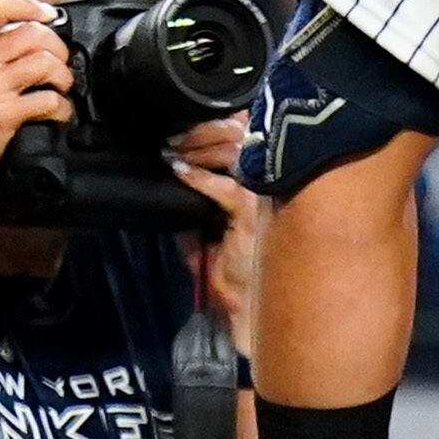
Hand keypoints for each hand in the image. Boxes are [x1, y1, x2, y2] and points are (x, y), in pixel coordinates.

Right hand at [0, 0, 71, 209]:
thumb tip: (29, 35)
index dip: (30, 6)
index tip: (48, 18)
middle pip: (34, 33)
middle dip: (59, 48)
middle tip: (60, 66)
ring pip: (46, 62)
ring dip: (64, 77)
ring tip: (60, 89)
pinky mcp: (2, 114)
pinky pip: (49, 99)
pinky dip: (63, 108)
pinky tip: (58, 115)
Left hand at [171, 113, 258, 355]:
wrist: (249, 309)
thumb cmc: (235, 278)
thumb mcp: (205, 241)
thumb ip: (193, 217)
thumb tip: (173, 192)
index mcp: (258, 186)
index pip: (243, 143)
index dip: (217, 129)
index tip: (187, 130)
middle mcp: (265, 185)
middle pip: (238, 140)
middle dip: (203, 133)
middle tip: (175, 138)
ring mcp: (261, 196)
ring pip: (233, 155)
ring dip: (199, 149)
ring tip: (175, 151)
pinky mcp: (252, 213)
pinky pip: (225, 188)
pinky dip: (201, 179)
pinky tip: (182, 173)